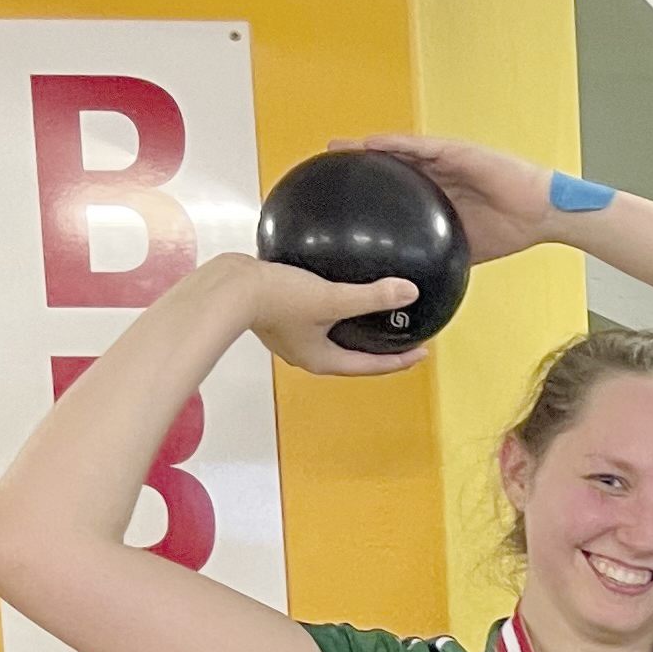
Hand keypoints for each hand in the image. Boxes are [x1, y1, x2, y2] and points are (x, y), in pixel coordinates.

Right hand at [233, 256, 430, 376]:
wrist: (229, 285)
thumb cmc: (278, 298)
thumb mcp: (333, 298)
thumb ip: (372, 297)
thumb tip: (409, 292)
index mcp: (321, 360)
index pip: (370, 366)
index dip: (400, 360)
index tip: (423, 351)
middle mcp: (305, 355)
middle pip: (352, 357)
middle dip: (378, 349)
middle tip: (402, 338)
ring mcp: (289, 338)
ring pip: (331, 339)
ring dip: (353, 331)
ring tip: (372, 317)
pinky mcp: (277, 318)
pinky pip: (314, 319)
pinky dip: (332, 313)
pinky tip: (335, 292)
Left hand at [346, 133, 557, 262]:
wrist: (543, 215)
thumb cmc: (513, 230)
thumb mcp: (468, 249)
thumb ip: (442, 257)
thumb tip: (420, 285)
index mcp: (440, 194)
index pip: (396, 188)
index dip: (369, 189)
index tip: (340, 196)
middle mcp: (439, 172)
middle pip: (390, 164)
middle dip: (358, 164)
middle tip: (325, 166)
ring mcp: (446, 159)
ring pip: (398, 149)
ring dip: (367, 147)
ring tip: (337, 148)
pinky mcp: (457, 152)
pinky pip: (420, 147)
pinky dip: (395, 145)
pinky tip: (370, 144)